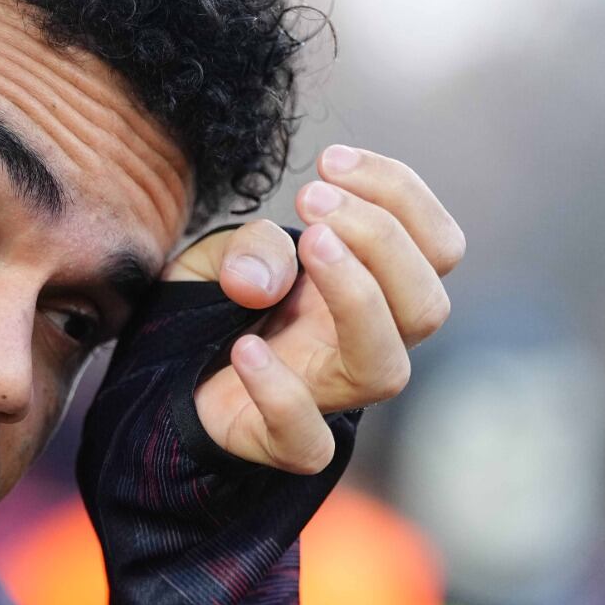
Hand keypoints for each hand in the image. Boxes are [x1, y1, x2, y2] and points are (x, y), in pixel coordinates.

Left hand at [164, 145, 464, 473]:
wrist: (168, 380)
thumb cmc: (218, 308)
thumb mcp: (226, 255)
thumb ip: (251, 248)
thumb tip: (263, 278)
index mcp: (373, 287)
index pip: (436, 246)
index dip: (400, 194)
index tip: (330, 162)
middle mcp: (364, 341)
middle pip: (427, 305)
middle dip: (381, 238)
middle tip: (311, 199)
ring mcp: (330, 395)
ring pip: (388, 369)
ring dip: (357, 298)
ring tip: (309, 245)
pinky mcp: (286, 442)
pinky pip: (308, 439)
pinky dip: (280, 393)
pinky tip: (244, 346)